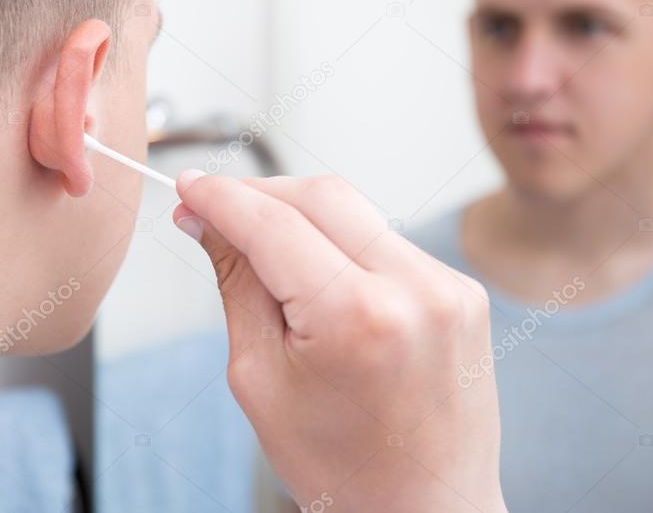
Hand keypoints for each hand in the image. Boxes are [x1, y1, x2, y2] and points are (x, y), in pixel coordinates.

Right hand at [174, 172, 506, 512]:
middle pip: (320, 196)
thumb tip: (207, 220)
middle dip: (260, 193)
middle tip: (215, 208)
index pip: (273, 223)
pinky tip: (318, 274)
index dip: (221, 196)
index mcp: (356, 318)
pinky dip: (344, 243)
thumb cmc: (340, 466)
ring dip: (301, 216)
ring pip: (356, 212)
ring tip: (264, 250)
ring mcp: (448, 288)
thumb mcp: (259, 378)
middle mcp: (414, 290)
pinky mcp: (463, 291)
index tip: (189, 186)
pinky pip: (388, 241)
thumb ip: (236, 282)